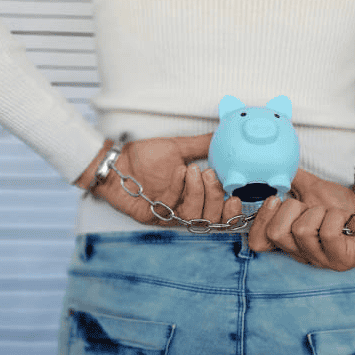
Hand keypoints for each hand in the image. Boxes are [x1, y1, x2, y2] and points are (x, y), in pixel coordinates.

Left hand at [75, 134, 242, 225]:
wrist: (117, 159)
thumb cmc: (145, 156)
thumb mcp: (179, 147)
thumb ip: (203, 145)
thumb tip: (224, 134)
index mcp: (194, 197)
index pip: (220, 214)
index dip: (231, 212)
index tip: (237, 197)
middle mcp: (183, 209)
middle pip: (210, 219)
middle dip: (215, 197)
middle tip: (209, 175)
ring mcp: (167, 215)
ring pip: (193, 217)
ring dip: (198, 193)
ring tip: (194, 170)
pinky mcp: (150, 217)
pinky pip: (171, 208)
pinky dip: (178, 187)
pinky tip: (179, 171)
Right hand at [248, 168, 354, 270]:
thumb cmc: (344, 205)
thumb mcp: (312, 188)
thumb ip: (289, 180)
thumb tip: (272, 166)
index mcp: (289, 240)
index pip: (257, 242)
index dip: (259, 219)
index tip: (275, 198)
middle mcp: (301, 254)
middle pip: (275, 233)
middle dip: (293, 209)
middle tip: (311, 207)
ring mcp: (321, 260)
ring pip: (300, 231)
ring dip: (319, 211)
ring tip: (331, 213)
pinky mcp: (341, 260)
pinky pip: (326, 233)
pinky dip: (335, 216)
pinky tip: (344, 219)